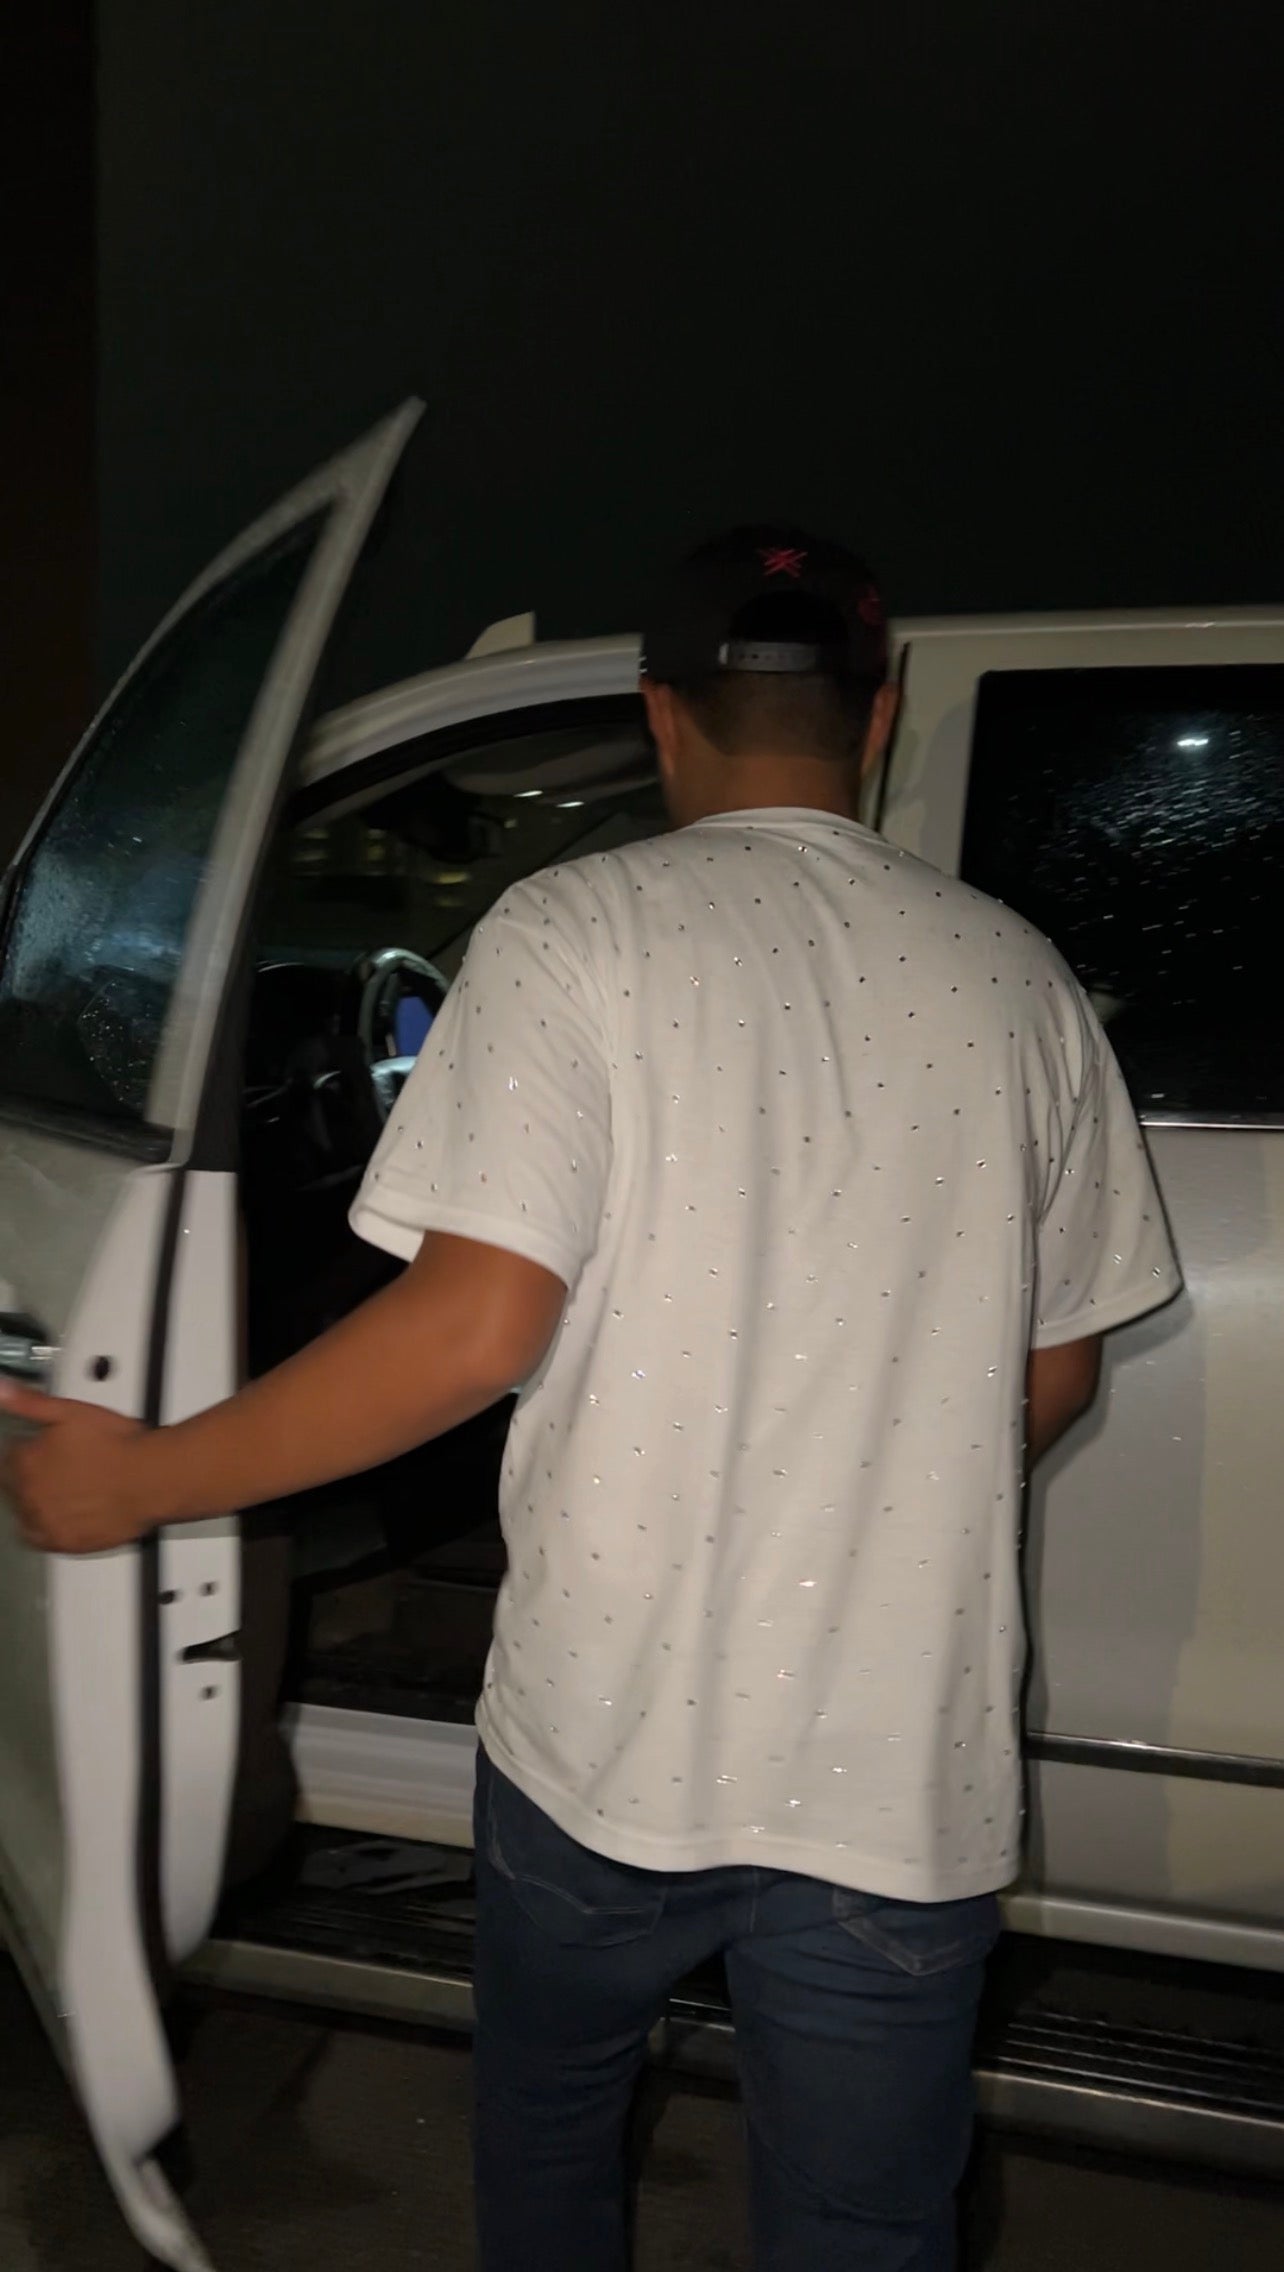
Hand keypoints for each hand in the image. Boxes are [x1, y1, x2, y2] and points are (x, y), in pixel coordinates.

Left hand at [0, 1384, 158, 1553]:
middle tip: (60, 1467)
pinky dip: (45, 1527)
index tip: (42, 1446)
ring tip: (64, 1489)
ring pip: (25, 1512)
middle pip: (14, 1486)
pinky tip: (60, 1515)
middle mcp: (30, 1494)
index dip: (28, 1448)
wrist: (151, 1479)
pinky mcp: (64, 1542)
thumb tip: (2, 1390)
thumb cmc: (119, 1445)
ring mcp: (45, 1521)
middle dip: (31, 1474)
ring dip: (36, 1500)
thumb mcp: (71, 1410)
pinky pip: (40, 1538)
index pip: (9, 1456)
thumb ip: (30, 1402)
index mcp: (25, 1461)